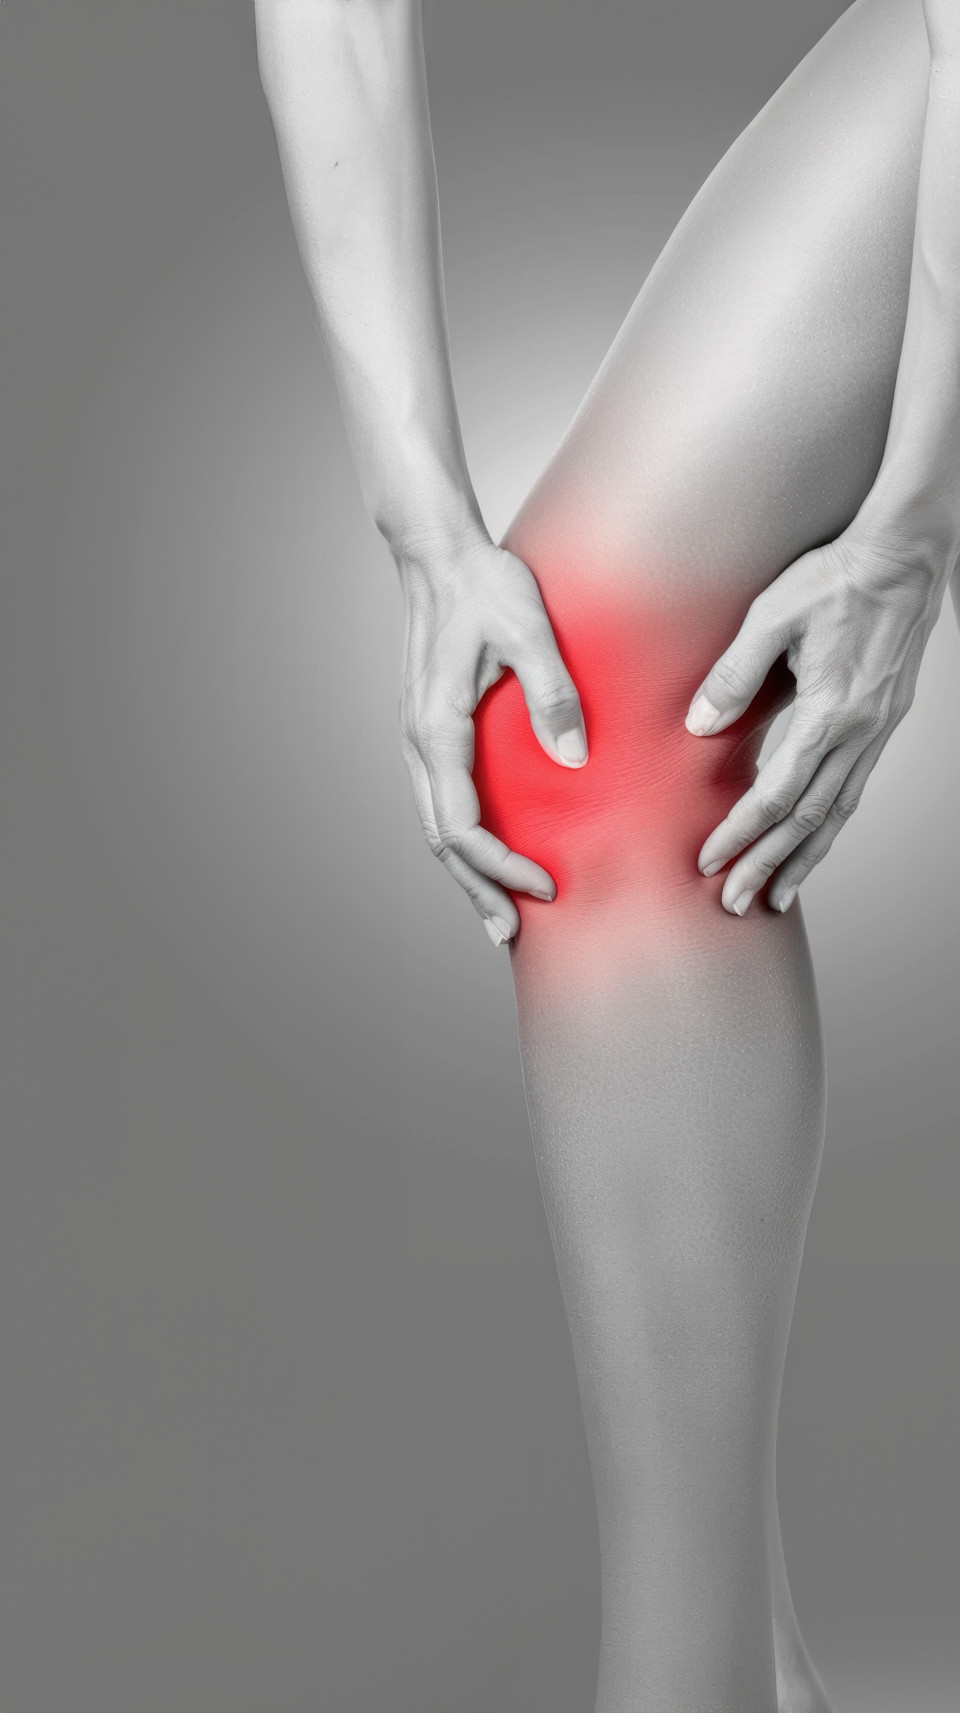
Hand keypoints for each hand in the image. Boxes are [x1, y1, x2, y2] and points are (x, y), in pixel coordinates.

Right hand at [397, 530, 587, 944]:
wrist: (439, 553)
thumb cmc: (484, 585)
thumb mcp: (529, 629)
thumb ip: (552, 692)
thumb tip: (574, 759)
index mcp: (437, 728)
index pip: (461, 824)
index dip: (500, 866)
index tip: (545, 886)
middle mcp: (419, 742)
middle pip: (441, 838)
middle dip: (477, 889)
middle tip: (512, 934)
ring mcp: (419, 738)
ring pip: (435, 823)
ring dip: (466, 871)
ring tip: (497, 913)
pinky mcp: (430, 730)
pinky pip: (441, 799)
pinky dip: (462, 838)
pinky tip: (487, 853)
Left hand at [685, 528, 950, 913]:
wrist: (905, 555)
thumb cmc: (836, 576)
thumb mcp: (772, 614)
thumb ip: (735, 673)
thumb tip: (700, 725)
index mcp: (831, 710)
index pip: (779, 793)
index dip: (742, 832)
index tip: (710, 861)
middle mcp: (860, 731)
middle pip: (810, 818)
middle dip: (769, 864)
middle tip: (736, 903)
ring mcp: (877, 730)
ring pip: (837, 812)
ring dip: (803, 858)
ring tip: (775, 896)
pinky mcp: (882, 722)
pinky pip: (853, 789)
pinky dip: (829, 826)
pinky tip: (812, 844)